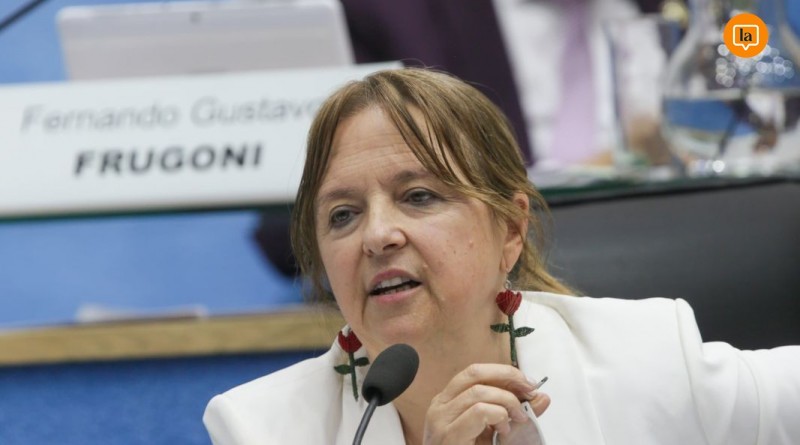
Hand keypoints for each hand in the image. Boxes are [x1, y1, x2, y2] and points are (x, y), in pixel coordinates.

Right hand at [423, 364, 550, 443]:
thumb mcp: (493, 431)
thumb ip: (514, 413)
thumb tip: (542, 397)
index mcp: (448, 401)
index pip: (475, 372)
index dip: (504, 372)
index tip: (527, 383)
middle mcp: (440, 406)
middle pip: (474, 373)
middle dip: (508, 377)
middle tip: (529, 391)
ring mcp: (441, 421)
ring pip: (478, 392)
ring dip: (506, 402)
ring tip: (516, 420)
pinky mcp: (449, 436)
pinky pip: (479, 412)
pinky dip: (499, 416)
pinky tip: (504, 430)